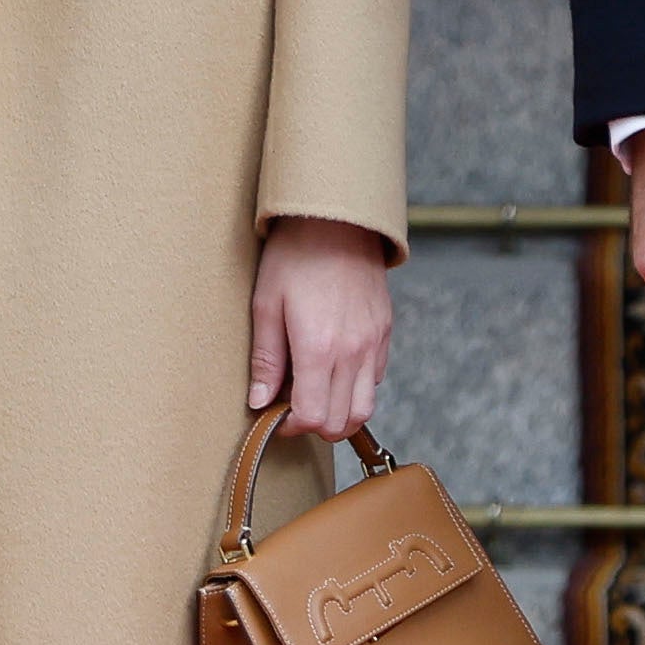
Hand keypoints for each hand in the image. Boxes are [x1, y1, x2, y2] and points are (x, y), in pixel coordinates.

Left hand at [249, 215, 395, 435]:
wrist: (337, 219)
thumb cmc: (295, 257)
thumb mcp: (267, 305)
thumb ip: (266, 360)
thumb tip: (260, 401)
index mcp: (318, 348)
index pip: (312, 416)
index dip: (291, 426)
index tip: (277, 416)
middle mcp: (352, 352)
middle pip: (341, 421)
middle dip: (314, 425)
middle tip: (293, 407)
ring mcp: (373, 343)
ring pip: (365, 408)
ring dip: (340, 414)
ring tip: (316, 396)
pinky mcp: (384, 332)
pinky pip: (376, 379)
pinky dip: (356, 388)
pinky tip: (334, 370)